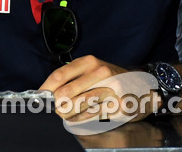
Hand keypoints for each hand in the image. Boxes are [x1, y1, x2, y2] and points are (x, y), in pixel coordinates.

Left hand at [39, 55, 157, 123]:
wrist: (142, 87)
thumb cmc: (111, 79)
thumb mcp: (91, 70)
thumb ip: (71, 78)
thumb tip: (47, 91)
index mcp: (89, 62)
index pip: (60, 75)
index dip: (46, 88)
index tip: (40, 97)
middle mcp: (101, 73)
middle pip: (66, 92)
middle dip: (56, 104)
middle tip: (53, 109)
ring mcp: (111, 90)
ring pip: (77, 105)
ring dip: (66, 113)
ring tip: (64, 114)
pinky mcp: (118, 106)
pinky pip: (91, 116)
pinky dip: (79, 119)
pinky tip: (77, 118)